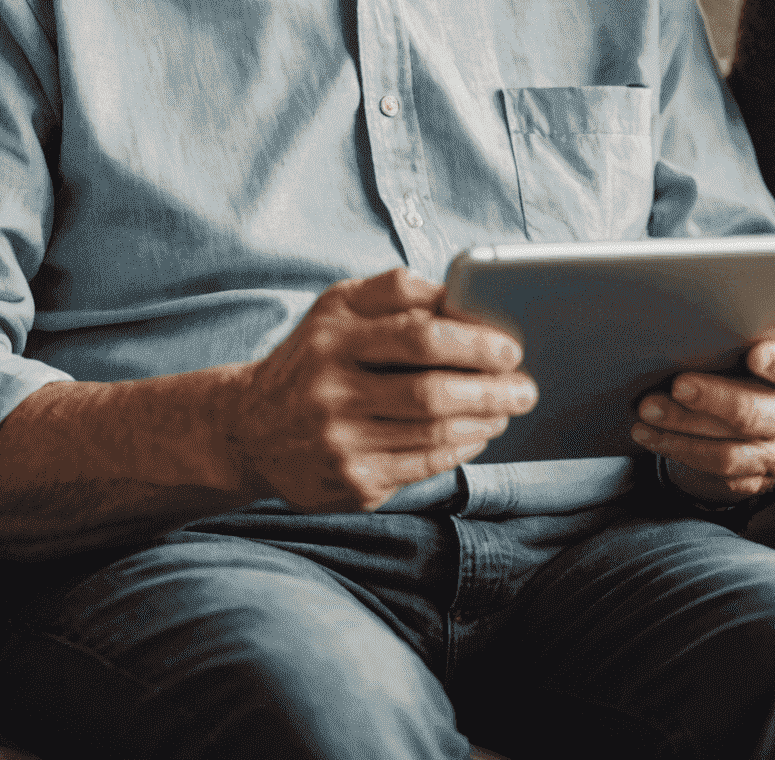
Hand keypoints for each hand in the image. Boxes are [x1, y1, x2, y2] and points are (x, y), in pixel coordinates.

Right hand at [226, 267, 537, 511]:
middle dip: (491, 392)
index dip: (473, 343)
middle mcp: (331, 391)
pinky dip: (460, 448)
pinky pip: (421, 467)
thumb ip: (398, 290)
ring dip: (484, 422)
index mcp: (334, 336)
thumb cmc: (314, 354)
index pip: (418, 336)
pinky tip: (478, 433)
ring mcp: (338, 443)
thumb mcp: (340, 305)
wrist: (247, 428)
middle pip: (430, 393)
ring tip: (507, 409)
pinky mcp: (348, 483)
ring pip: (432, 435)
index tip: (511, 348)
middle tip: (526, 389)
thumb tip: (464, 297)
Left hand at [629, 336, 774, 505]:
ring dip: (683, 432)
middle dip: (712, 400)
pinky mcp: (756, 480)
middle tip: (677, 386)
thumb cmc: (745, 368)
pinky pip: (715, 474)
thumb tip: (686, 331)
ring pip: (730, 453)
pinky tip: (650, 436)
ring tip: (648, 414)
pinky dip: (678, 452)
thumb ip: (734, 342)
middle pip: (755, 414)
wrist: (752, 418)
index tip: (754, 355)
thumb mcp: (750, 348)